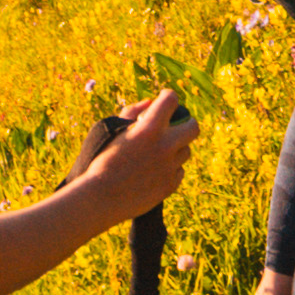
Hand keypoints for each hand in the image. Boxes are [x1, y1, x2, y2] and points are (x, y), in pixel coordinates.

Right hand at [73, 92, 198, 215]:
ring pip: (186, 150)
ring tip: (158, 152)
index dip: (168, 97)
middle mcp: (165, 146)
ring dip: (176, 148)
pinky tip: (156, 170)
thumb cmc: (103, 160)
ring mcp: (170, 167)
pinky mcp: (170, 185)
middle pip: (193, 127)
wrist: (101, 197)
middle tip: (175, 126)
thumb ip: (132, 112)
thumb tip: (150, 103)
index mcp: (149, 128)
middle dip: (186, 123)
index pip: (171, 100)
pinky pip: (179, 170)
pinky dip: (170, 168)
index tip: (164, 101)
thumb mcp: (113, 130)